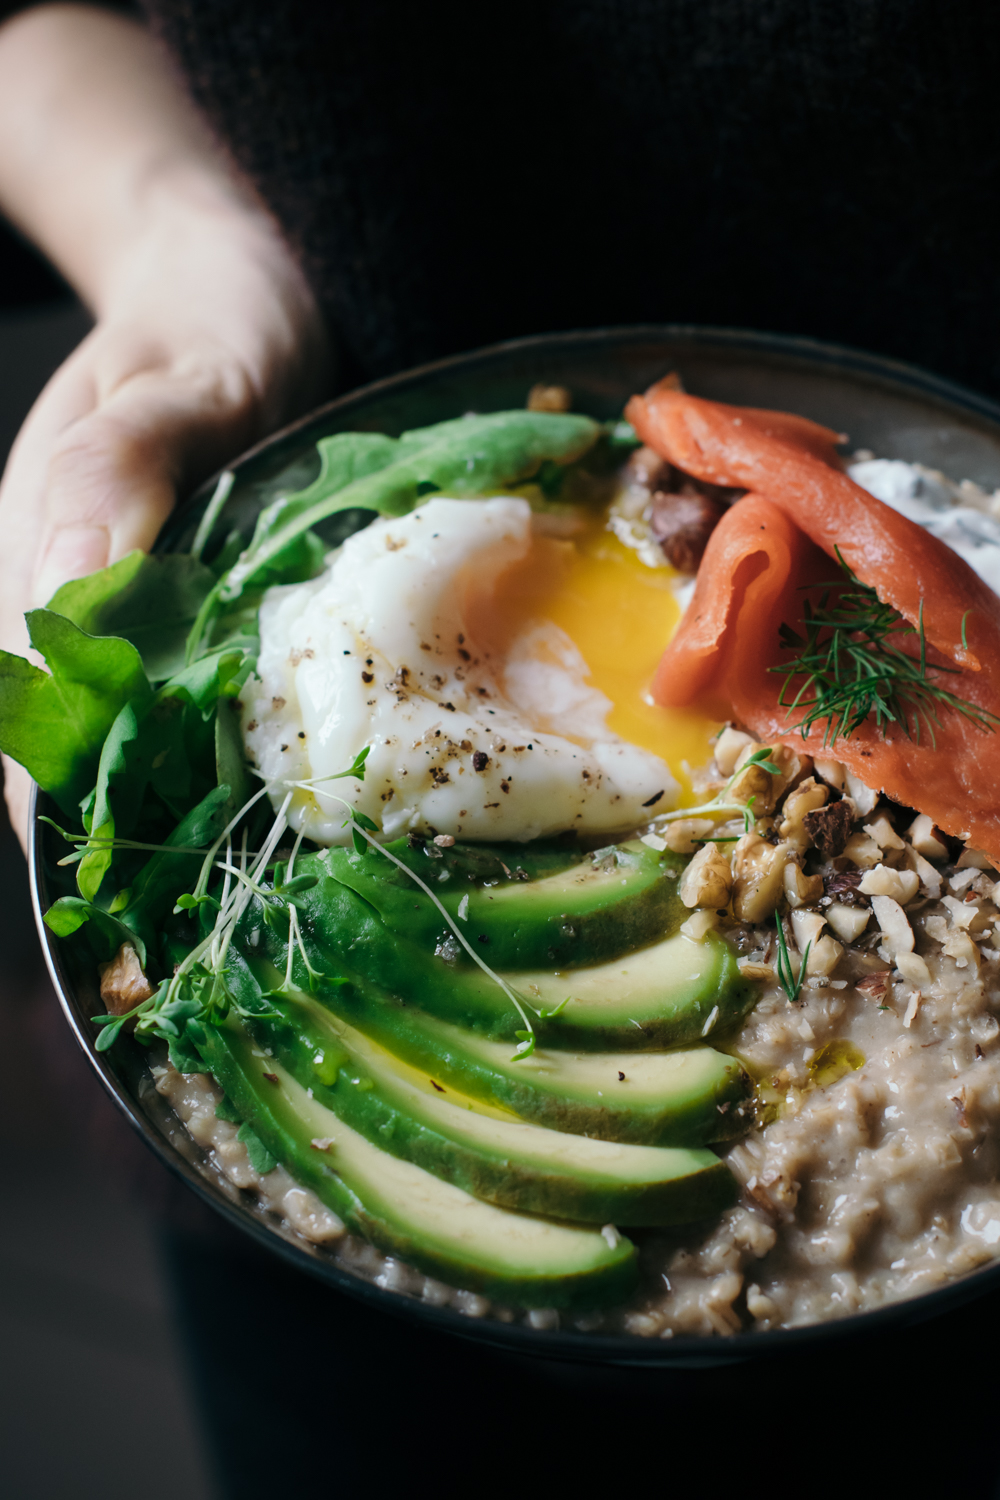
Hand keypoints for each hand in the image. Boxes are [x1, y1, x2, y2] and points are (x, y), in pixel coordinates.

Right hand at [0, 181, 326, 846]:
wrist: (222, 281)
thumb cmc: (213, 323)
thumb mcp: (183, 373)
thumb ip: (127, 466)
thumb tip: (75, 585)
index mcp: (40, 547)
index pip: (22, 706)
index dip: (52, 801)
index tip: (105, 883)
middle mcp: (51, 586)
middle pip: (44, 738)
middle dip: (96, 829)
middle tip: (169, 924)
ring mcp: (95, 598)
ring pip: (90, 729)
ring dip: (135, 804)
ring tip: (207, 887)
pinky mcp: (145, 602)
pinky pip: (144, 696)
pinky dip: (178, 751)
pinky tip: (231, 797)